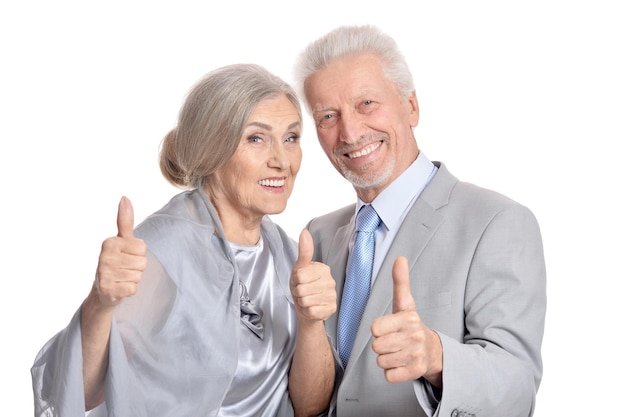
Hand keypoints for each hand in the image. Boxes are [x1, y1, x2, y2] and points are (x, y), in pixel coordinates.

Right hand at [94, 196, 146, 306]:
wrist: (103, 290)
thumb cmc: (117, 261)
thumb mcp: (122, 240)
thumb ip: (125, 220)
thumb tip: (124, 198)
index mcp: (109, 242)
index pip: (142, 248)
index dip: (139, 254)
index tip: (127, 256)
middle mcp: (104, 257)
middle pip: (142, 262)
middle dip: (137, 268)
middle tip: (125, 269)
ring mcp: (104, 274)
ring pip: (138, 276)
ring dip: (133, 279)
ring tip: (122, 278)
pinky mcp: (107, 290)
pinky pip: (132, 289)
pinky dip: (130, 290)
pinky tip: (120, 288)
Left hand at [290, 229, 336, 321]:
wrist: (307, 307)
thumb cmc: (303, 285)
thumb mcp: (300, 267)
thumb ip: (304, 251)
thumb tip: (305, 232)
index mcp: (323, 269)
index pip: (299, 275)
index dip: (295, 280)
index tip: (300, 281)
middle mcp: (330, 282)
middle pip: (301, 289)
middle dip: (298, 292)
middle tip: (302, 291)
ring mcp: (332, 296)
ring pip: (305, 301)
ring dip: (302, 302)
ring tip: (306, 299)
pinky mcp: (331, 309)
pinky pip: (311, 311)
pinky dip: (307, 311)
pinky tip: (311, 307)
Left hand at [370, 256, 442, 385]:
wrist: (434, 351)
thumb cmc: (411, 326)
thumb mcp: (405, 304)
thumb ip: (400, 282)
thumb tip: (400, 257)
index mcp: (408, 319)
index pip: (375, 329)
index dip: (378, 330)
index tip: (389, 328)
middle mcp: (414, 336)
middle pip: (376, 347)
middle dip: (381, 346)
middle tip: (394, 342)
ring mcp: (416, 355)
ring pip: (381, 361)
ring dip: (386, 359)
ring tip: (398, 352)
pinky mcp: (417, 371)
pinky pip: (389, 375)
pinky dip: (392, 372)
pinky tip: (402, 364)